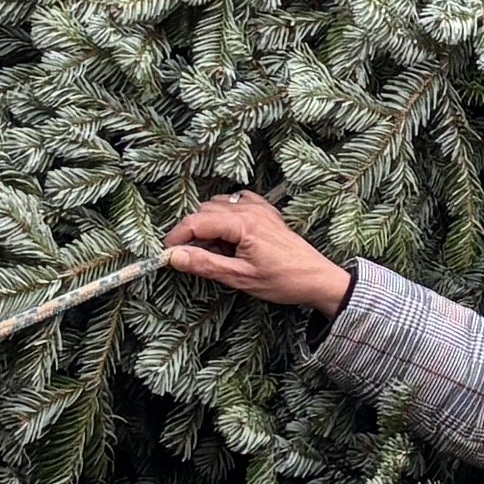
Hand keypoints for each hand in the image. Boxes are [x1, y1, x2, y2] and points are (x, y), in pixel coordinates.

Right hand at [160, 194, 353, 312]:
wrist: (317, 279)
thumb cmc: (283, 281)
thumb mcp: (240, 278)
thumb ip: (205, 265)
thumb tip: (174, 256)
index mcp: (243, 223)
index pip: (196, 221)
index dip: (176, 237)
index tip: (166, 254)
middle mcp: (250, 209)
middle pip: (205, 210)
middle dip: (192, 232)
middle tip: (192, 258)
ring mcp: (260, 207)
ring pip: (219, 205)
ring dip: (208, 225)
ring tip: (215, 252)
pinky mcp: (267, 212)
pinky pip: (237, 203)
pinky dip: (226, 215)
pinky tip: (229, 236)